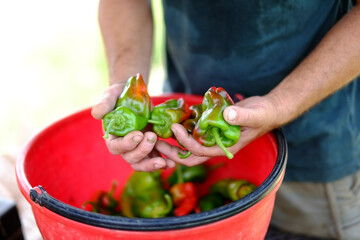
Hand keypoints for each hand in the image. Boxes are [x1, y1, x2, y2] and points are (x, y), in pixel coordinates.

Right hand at [91, 83, 175, 170]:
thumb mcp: (110, 96)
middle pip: (131, 158)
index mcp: (112, 137)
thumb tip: (96, 114)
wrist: (134, 96)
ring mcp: (138, 148)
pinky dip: (163, 162)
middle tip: (152, 137)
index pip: (117, 147)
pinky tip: (172, 162)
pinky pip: (155, 158)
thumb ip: (104, 104)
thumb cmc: (119, 96)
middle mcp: (124, 147)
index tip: (138, 134)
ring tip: (165, 161)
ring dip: (153, 164)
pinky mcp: (150, 147)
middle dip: (142, 151)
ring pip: (143, 163)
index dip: (127, 143)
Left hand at [155, 95, 278, 165]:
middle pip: (190, 155)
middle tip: (154, 142)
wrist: (266, 110)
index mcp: (224, 147)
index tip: (174, 127)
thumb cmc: (263, 114)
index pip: (199, 151)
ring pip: (189, 145)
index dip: (185, 142)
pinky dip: (182, 129)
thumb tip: (227, 115)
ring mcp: (213, 138)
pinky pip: (193, 132)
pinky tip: (171, 120)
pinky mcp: (210, 128)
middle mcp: (216, 145)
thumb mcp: (255, 114)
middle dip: (171, 152)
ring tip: (157, 133)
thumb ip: (242, 116)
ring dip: (173, 142)